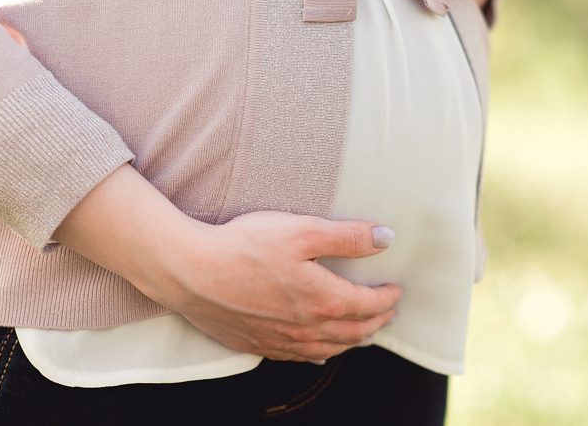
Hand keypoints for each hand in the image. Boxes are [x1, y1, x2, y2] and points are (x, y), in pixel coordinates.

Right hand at [156, 211, 401, 363]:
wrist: (192, 272)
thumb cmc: (245, 246)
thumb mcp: (302, 230)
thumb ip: (347, 236)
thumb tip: (386, 237)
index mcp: (324, 300)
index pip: (369, 304)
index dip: (386, 297)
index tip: (396, 289)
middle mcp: (308, 329)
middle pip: (354, 332)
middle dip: (376, 322)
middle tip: (387, 312)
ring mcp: (282, 342)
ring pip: (330, 349)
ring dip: (352, 341)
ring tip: (363, 332)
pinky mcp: (258, 345)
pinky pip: (300, 357)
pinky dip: (321, 353)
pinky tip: (320, 351)